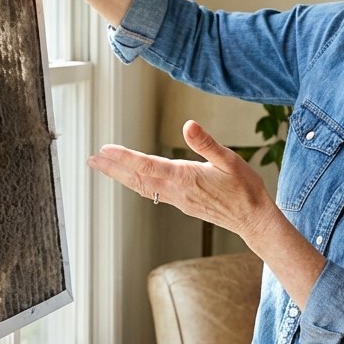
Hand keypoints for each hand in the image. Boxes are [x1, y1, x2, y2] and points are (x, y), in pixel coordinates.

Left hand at [87, 120, 276, 244]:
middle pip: (136, 178)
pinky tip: (133, 179)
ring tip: (103, 167)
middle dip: (112, 168)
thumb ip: (207, 143)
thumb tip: (188, 125)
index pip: (147, 165)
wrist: (252, 219)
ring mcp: (178, 200)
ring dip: (120, 176)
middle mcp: (176, 191)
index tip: (105, 149)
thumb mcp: (230, 160)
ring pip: (141, 187)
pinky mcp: (182, 204)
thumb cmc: (245, 189)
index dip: (124, 156)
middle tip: (91, 159)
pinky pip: (152, 193)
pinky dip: (136, 183)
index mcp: (185, 177)